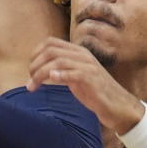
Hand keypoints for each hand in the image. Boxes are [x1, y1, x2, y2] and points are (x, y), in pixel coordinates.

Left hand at [27, 37, 143, 132]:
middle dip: (35, 65)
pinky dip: (60, 75)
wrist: (117, 105)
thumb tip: (39, 70)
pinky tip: (51, 80)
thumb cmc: (93, 91)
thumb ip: (61, 69)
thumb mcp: (74, 75)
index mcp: (77, 51)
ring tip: (32, 86)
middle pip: (51, 51)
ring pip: (58, 61)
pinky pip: (73, 73)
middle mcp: (82, 55)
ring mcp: (88, 66)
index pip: (50, 42)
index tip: (30, 69)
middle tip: (29, 81)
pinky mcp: (92, 79)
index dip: (35, 53)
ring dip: (40, 74)